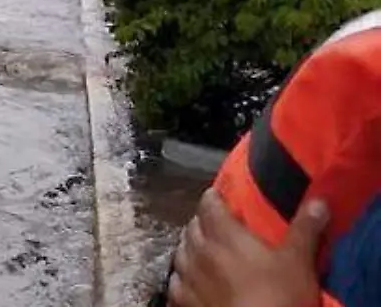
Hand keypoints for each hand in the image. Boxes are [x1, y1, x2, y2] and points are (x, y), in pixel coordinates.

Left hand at [168, 188, 328, 306]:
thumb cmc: (278, 295)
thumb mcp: (298, 262)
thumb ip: (304, 229)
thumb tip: (317, 201)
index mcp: (223, 235)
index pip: (208, 204)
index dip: (214, 198)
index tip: (221, 197)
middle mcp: (198, 251)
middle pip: (192, 226)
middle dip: (203, 222)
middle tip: (218, 226)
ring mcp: (187, 276)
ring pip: (181, 252)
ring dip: (192, 247)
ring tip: (205, 251)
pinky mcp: (183, 300)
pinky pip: (176, 281)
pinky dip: (184, 276)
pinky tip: (193, 280)